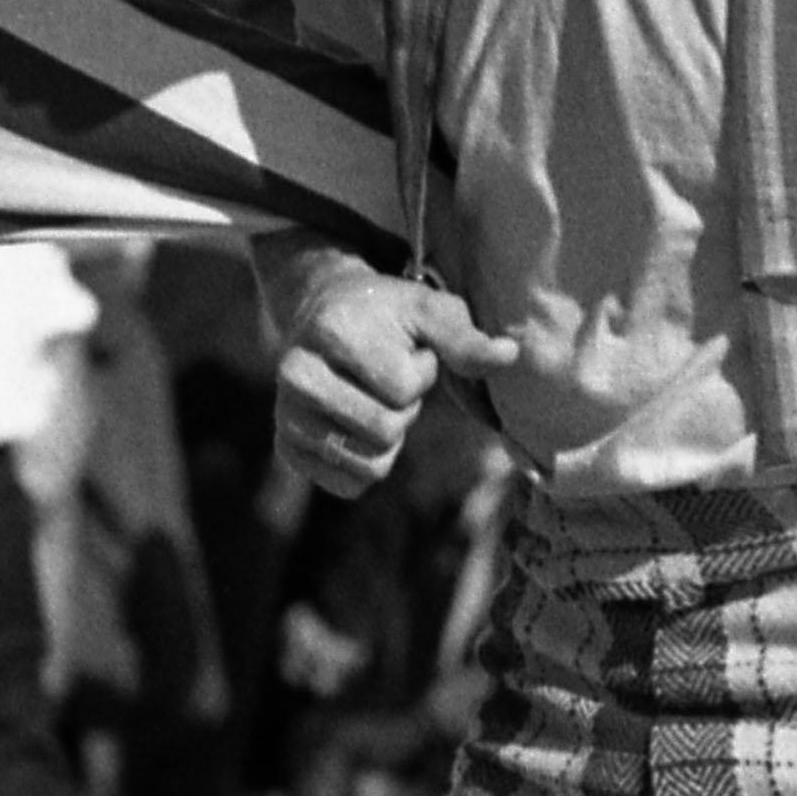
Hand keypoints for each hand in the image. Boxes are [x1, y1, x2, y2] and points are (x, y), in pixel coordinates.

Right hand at [273, 269, 524, 500]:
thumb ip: (466, 337)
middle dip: (403, 409)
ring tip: (373, 400)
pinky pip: (350, 485)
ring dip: (388, 438)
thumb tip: (510, 355)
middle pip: (385, 430)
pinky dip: (368, 463)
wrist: (320, 314)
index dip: (420, 372)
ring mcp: (286, 415)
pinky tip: (356, 425)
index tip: (405, 351)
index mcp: (332, 333)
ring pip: (370, 464)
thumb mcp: (428, 310)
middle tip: (387, 379)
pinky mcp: (286, 448)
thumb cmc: (385, 314)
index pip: (404, 388)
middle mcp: (296, 376)